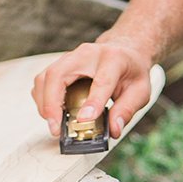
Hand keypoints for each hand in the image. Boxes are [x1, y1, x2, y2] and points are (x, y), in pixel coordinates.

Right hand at [33, 36, 155, 140]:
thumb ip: (127, 110)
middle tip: (56, 129)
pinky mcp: (59, 65)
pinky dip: (43, 100)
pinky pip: (42, 82)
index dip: (92, 102)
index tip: (84, 120)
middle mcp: (87, 54)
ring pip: (45, 77)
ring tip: (55, 124)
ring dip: (44, 104)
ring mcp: (69, 58)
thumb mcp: (140, 91)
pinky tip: (54, 114)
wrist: (123, 50)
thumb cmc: (130, 71)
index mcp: (113, 59)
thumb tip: (113, 130)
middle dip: (52, 104)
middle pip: (58, 74)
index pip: (101, 81)